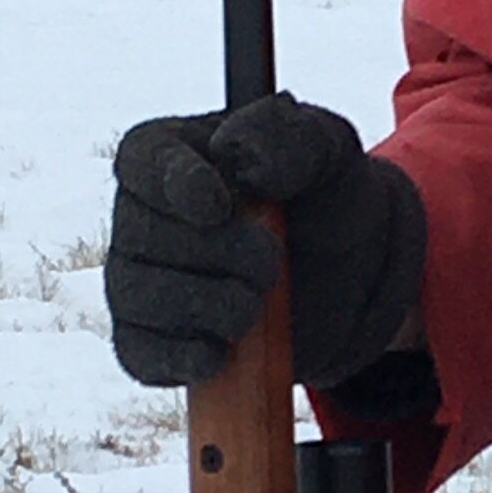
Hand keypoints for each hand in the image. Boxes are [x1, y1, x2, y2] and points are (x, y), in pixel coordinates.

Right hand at [105, 93, 425, 389]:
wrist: (352, 277)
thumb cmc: (327, 197)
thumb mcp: (327, 150)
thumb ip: (286, 134)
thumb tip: (236, 152)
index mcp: (171, 153)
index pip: (142, 160)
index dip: (173, 184)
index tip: (217, 206)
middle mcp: (140, 215)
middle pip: (142, 234)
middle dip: (216, 253)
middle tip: (272, 260)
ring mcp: (140, 280)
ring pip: (139, 297)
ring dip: (209, 306)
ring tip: (258, 303)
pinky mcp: (153, 340)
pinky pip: (140, 354)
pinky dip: (181, 358)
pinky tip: (220, 353)